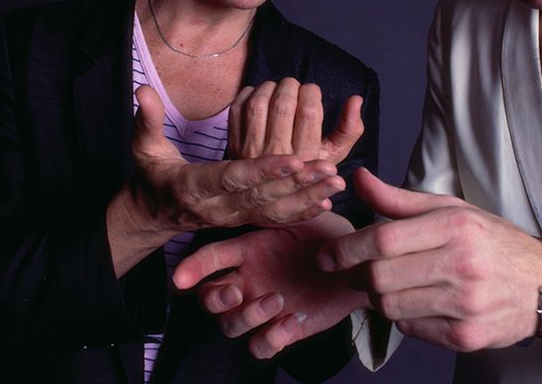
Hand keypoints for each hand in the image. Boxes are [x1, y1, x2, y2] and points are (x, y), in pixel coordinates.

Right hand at [128, 85, 345, 231]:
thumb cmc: (149, 176)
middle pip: (262, 196)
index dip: (264, 170)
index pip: (233, 177)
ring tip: (336, 180)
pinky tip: (326, 201)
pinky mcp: (242, 221)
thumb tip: (142, 90)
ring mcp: (232, 217)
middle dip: (296, 182)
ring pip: (273, 209)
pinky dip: (300, 212)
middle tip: (328, 167)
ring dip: (306, 196)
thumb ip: (147, 120)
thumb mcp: (143, 148)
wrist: (152, 214)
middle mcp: (217, 207)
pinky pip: (274, 219)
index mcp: (193, 187)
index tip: (293, 158)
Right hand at [173, 211, 365, 358]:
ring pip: (230, 326)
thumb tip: (259, 194)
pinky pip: (261, 346)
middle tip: (235, 292)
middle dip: (214, 298)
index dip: (192, 269)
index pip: (210, 259)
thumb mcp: (304, 218)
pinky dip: (271, 338)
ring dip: (246, 317)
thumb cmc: (330, 236)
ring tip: (277, 300)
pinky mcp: (284, 331)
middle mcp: (250, 281)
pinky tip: (293, 321)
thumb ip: (279, 210)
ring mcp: (265, 308)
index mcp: (247, 251)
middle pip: (209, 299)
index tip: (180, 278)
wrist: (361, 265)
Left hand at [229, 77, 363, 165]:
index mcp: (305, 156)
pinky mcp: (234, 144)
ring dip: (269, 87)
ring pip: (258, 104)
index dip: (311, 92)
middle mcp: (277, 154)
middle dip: (291, 86)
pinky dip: (248, 93)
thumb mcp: (334, 155)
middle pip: (282, 105)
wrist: (270, 196)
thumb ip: (349, 129)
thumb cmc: (307, 171)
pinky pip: (237, 109)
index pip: (309, 112)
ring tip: (279, 88)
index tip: (312, 91)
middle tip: (295, 86)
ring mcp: (252, 149)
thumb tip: (356, 99)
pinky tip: (260, 94)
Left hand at [317, 168, 541, 351]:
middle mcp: (463, 265)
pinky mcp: (466, 336)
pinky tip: (415, 302)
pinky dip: (402, 316)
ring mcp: (466, 304)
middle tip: (351, 271)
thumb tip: (359, 179)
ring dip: (376, 297)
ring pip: (390, 306)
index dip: (347, 248)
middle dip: (355, 275)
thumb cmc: (492, 243)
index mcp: (456, 226)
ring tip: (384, 285)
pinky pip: (411, 329)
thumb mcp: (452, 210)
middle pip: (381, 276)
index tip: (329, 254)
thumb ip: (399, 200)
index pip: (384, 239)